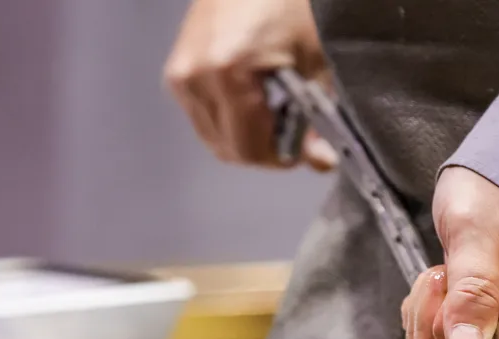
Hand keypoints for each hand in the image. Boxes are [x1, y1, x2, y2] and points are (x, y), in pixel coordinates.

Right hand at [164, 0, 336, 169]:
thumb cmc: (292, 3)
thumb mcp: (316, 62)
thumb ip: (317, 119)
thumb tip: (322, 162)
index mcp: (226, 74)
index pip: (247, 149)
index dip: (281, 158)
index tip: (307, 150)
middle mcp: (194, 78)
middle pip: (227, 149)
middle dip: (265, 150)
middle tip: (297, 133)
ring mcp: (180, 75)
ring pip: (214, 137)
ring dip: (247, 137)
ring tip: (278, 112)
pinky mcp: (177, 71)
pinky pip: (204, 116)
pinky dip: (231, 120)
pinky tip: (256, 100)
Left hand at [400, 167, 498, 338]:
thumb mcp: (479, 234)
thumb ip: (473, 291)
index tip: (447, 290)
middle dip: (436, 317)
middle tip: (446, 270)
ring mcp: (497, 318)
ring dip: (428, 308)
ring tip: (446, 266)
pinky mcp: (476, 311)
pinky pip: (436, 329)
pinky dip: (426, 304)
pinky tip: (441, 273)